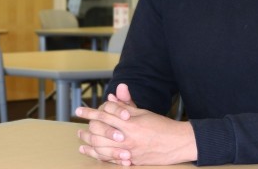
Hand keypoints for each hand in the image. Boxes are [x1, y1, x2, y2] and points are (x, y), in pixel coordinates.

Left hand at [76, 84, 197, 165]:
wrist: (178, 142)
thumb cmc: (161, 125)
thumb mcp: (143, 112)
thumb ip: (125, 105)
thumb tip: (113, 94)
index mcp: (129, 123)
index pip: (103, 115)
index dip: (89, 112)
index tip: (79, 111)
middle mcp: (127, 138)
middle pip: (98, 134)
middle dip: (86, 130)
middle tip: (79, 128)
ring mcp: (129, 152)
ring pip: (102, 149)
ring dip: (89, 145)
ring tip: (82, 140)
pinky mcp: (132, 161)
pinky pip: (111, 160)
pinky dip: (100, 156)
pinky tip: (93, 153)